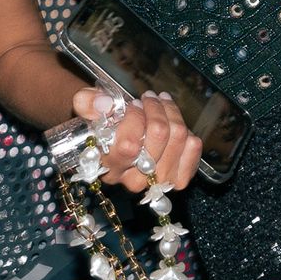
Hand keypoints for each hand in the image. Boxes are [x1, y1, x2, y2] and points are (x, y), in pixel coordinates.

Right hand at [72, 86, 202, 192]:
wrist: (117, 145)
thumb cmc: (102, 127)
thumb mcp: (87, 113)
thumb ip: (88, 104)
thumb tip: (104, 103)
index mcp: (109, 168)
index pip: (129, 145)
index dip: (135, 118)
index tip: (132, 104)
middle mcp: (134, 180)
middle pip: (158, 137)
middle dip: (155, 108)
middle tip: (148, 98)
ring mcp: (159, 182)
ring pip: (178, 137)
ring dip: (171, 113)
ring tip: (161, 102)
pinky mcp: (179, 178)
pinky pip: (194, 148)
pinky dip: (186, 130)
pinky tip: (172, 123)